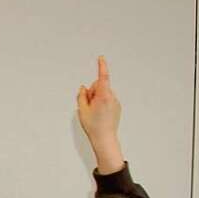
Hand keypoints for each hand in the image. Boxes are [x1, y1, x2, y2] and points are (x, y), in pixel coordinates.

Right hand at [77, 56, 123, 174]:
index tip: (101, 58)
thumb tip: (84, 88)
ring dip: (97, 98)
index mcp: (103, 96)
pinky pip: (107, 100)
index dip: (101, 66)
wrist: (104, 138)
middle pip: (99, 85)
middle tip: (87, 105)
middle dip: (92, 91)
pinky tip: (100, 115)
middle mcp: (111, 97)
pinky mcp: (117, 107)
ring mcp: (115, 102)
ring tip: (93, 112)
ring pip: (103, 93)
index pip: (102, 77)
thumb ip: (81, 96)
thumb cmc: (93, 126)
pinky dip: (102, 103)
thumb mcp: (82, 110)